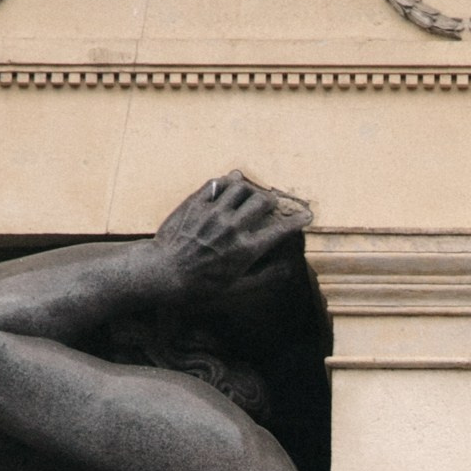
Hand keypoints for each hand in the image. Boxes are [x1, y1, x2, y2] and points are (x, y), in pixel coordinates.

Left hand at [154, 170, 308, 301]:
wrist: (164, 272)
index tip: (306, 216)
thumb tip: (289, 269)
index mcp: (246, 249)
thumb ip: (264, 277)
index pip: (280, 229)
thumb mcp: (236, 289)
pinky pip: (217, 183)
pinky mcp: (196, 203)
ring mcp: (213, 212)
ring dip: (249, 188)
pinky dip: (227, 182)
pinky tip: (228, 186)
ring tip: (249, 193)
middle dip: (271, 200)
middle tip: (270, 203)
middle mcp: (232, 227)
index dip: (297, 221)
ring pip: (240, 186)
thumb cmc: (200, 285)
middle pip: (262, 200)